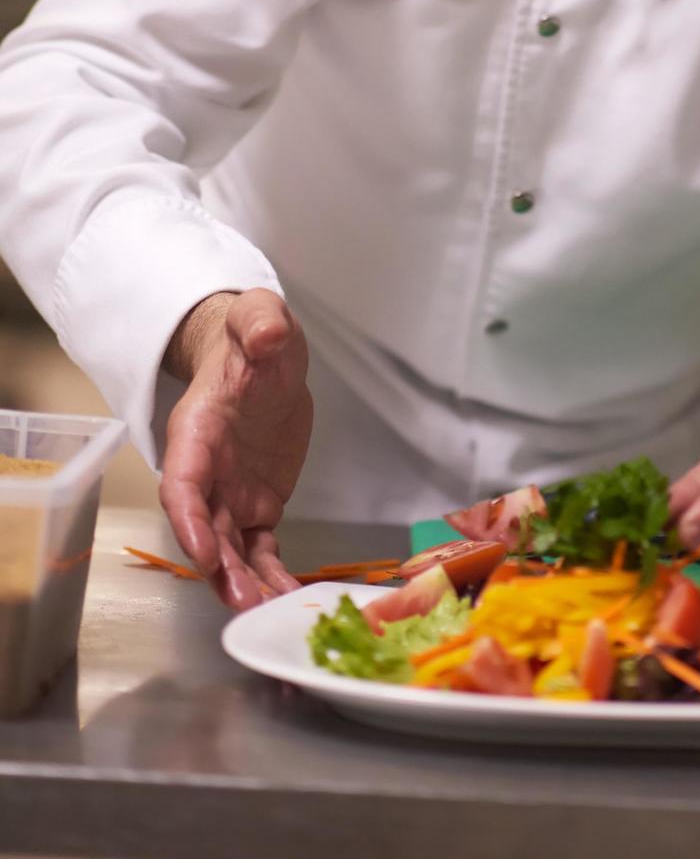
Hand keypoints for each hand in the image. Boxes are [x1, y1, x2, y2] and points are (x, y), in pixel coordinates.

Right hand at [158, 288, 312, 610]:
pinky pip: (260, 548)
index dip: (189, 519)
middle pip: (204, 529)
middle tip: (244, 602)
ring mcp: (231, 493)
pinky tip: (287, 598)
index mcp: (196, 431)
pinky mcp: (258, 506)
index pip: (183, 482)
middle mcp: (208, 471)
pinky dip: (271, 574)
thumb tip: (266, 335)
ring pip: (229, 550)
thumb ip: (259, 322)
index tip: (203, 552)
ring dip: (243, 583)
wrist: (262, 356)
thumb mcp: (257, 316)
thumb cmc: (252, 337)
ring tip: (267, 612)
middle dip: (219, 569)